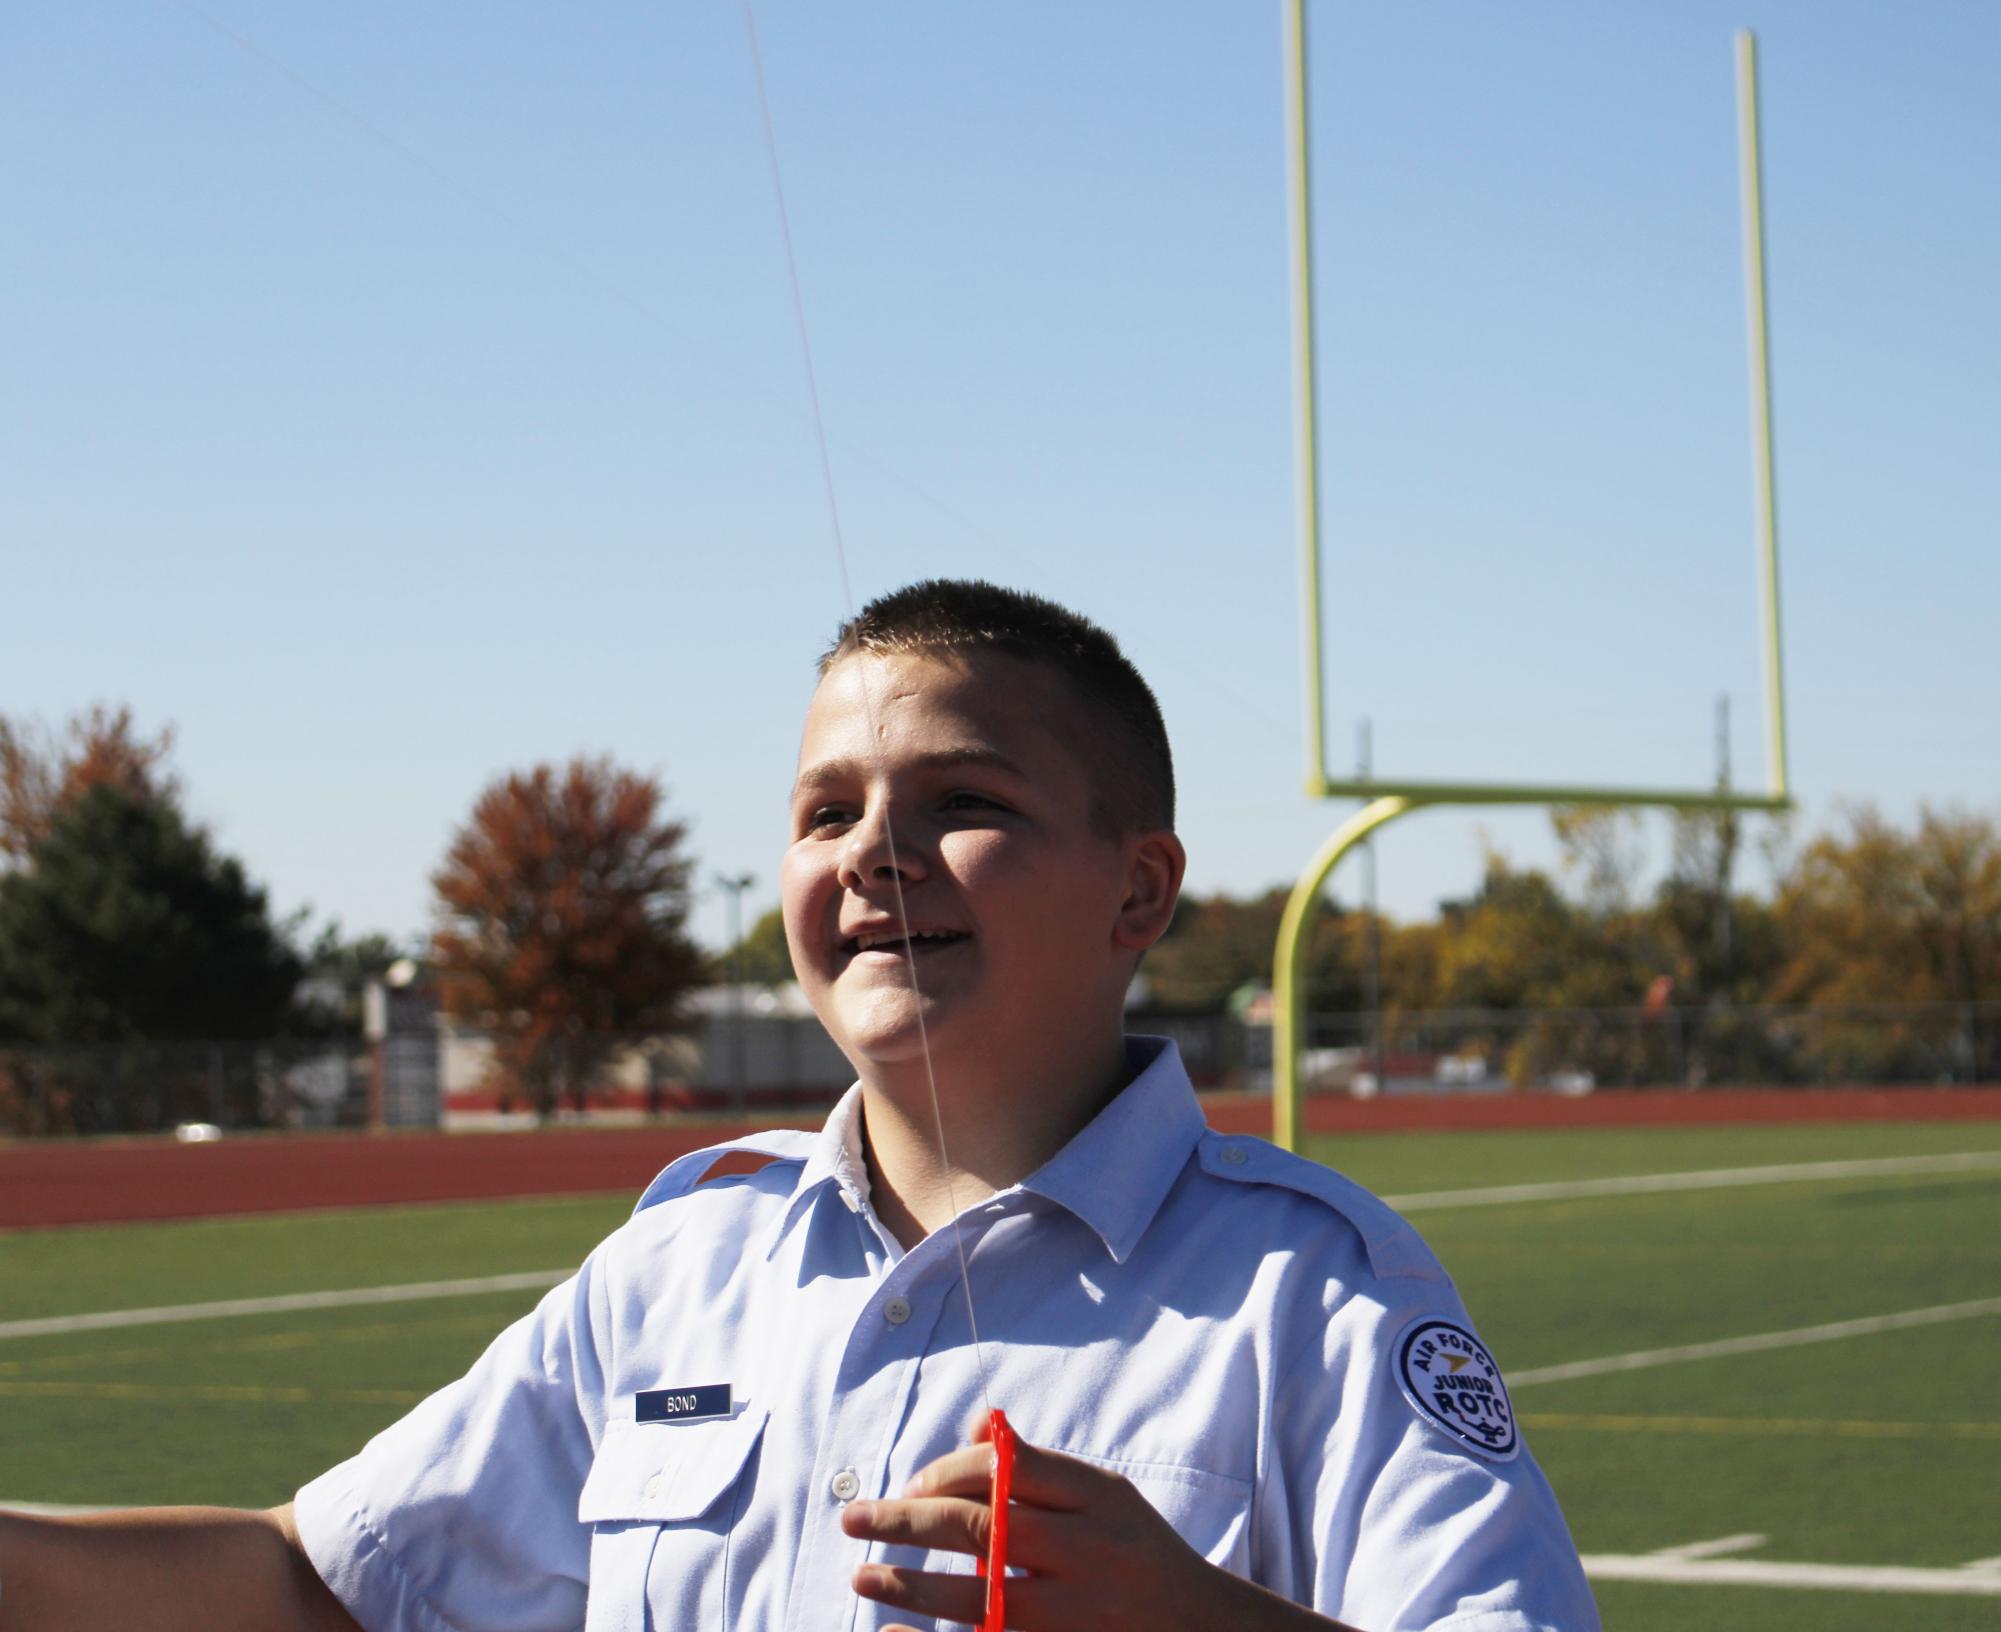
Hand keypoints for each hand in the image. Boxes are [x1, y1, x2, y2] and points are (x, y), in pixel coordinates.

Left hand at [841, 1415, 1348, 1631]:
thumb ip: (1042, 1470)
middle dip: (907, 1520)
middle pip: (984, 1525)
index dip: (948, 1472)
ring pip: (979, 1596)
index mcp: (1102, 1498)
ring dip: (909, 1586)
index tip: (912, 1485)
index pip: (1009, 1467)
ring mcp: (1082, 1613)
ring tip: (862, 1576)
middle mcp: (1093, 1552)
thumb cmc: (1138, 1554)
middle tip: (854, 1518)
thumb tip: (975, 1432)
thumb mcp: (1106, 1498)